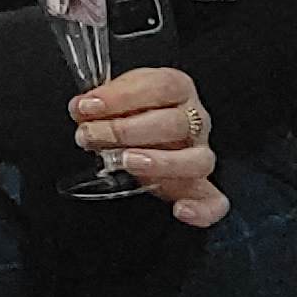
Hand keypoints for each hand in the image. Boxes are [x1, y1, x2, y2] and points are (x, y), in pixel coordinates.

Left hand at [72, 64, 227, 225]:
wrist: (144, 135)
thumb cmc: (130, 112)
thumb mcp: (116, 97)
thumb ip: (100, 103)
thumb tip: (83, 109)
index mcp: (177, 89)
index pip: (161, 86)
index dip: (123, 96)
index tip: (89, 106)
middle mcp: (195, 120)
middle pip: (175, 123)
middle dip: (126, 130)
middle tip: (92, 135)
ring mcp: (200, 153)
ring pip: (197, 160)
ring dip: (160, 163)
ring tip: (125, 162)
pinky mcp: (200, 187)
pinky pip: (214, 201)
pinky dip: (201, 209)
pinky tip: (180, 211)